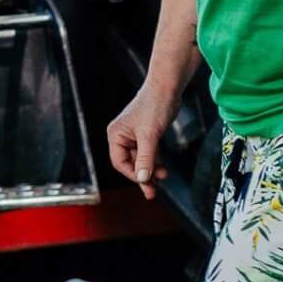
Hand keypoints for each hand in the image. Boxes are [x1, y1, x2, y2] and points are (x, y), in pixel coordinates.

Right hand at [107, 82, 180, 198]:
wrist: (166, 88)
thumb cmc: (154, 107)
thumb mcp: (150, 136)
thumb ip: (146, 158)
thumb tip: (143, 180)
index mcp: (116, 135)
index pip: (119, 162)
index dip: (133, 174)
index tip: (147, 182)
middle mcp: (121, 136)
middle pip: (130, 163)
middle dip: (143, 176)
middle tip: (153, 192)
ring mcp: (134, 135)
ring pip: (140, 159)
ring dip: (151, 169)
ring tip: (163, 177)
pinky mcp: (146, 134)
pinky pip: (147, 153)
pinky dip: (155, 161)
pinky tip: (163, 169)